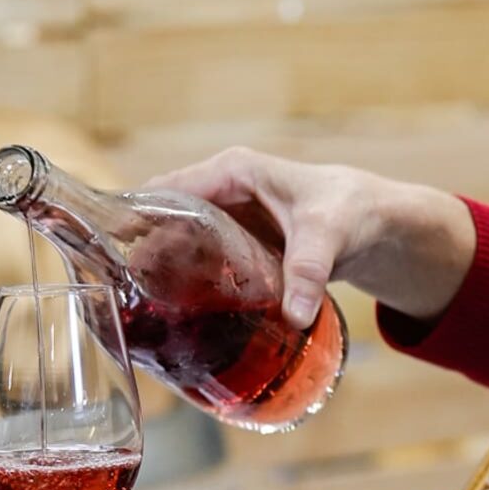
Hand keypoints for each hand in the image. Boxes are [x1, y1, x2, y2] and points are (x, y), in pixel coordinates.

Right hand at [147, 147, 476, 325]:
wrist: (381, 225)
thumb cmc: (353, 210)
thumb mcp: (329, 233)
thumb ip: (310, 270)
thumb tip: (294, 316)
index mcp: (231, 172)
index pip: (165, 190)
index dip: (133, 218)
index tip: (107, 253)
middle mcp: (222, 191)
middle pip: (164, 221)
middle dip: (141, 254)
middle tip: (123, 296)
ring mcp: (228, 220)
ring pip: (179, 244)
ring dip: (161, 273)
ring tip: (139, 311)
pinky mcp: (239, 246)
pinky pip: (201, 261)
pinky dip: (187, 282)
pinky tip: (175, 315)